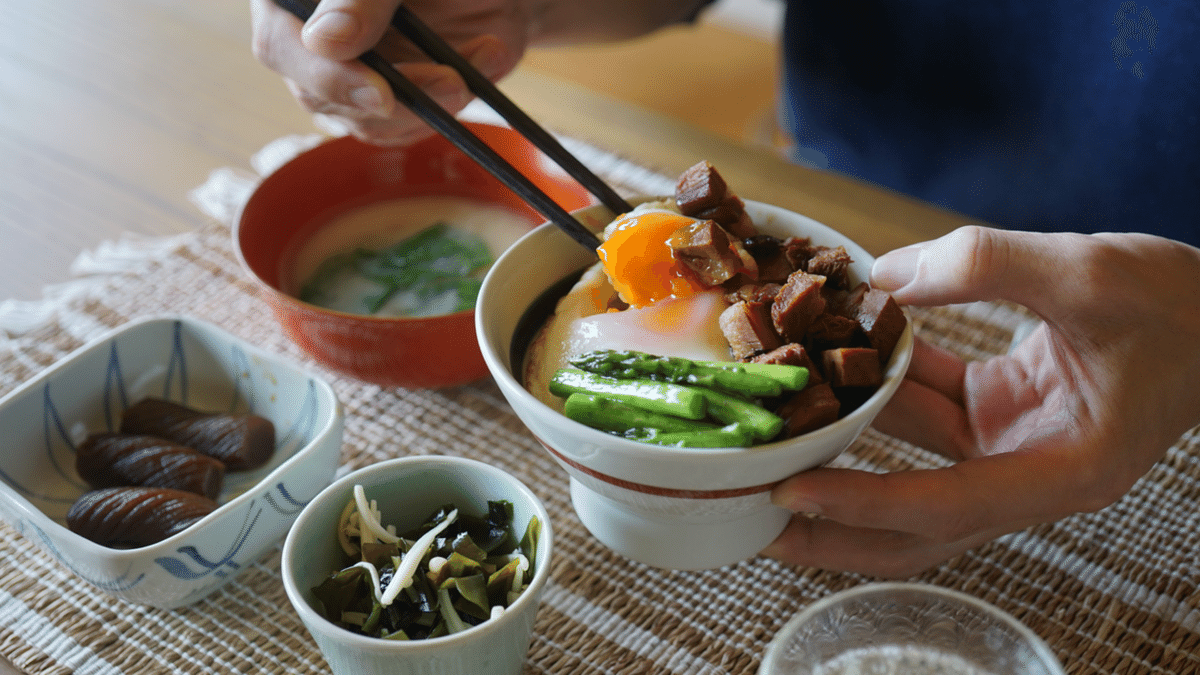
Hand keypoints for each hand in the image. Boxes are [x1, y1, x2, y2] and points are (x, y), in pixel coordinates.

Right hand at [249, 0, 527, 144]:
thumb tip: (326, 41)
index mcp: (295, 0)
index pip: (280, 44)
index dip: (326, 74)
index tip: (380, 92)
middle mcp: (310, 36)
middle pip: (322, 95)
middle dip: (398, 97)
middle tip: (454, 82)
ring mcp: (346, 72)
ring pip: (368, 121)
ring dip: (434, 100)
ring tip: (486, 51)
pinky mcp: (386, 99)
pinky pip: (407, 127)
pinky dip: (455, 100)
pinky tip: (485, 55)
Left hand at [762, 226, 1199, 576]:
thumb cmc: (1181, 306)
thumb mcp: (1090, 272)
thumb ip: (987, 266)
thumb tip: (885, 277)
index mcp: (1064, 470)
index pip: (946, 505)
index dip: (866, 503)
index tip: (793, 495)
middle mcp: (1029, 471)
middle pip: (915, 521)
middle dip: (836, 525)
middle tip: (755, 515)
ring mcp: (1010, 443)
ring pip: (911, 463)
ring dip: (845, 451)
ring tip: (771, 442)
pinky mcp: (998, 410)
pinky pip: (925, 406)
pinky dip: (880, 386)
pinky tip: (830, 359)